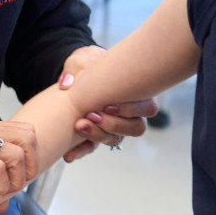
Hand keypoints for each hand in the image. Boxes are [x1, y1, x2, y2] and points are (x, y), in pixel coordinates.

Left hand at [57, 45, 157, 161]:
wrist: (73, 75)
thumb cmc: (86, 63)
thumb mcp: (81, 59)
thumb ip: (76, 68)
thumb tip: (68, 83)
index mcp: (135, 93)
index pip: (147, 108)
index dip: (131, 110)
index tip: (108, 106)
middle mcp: (128, 114)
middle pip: (135, 128)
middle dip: (114, 124)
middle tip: (93, 116)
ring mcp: (112, 126)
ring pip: (115, 139)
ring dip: (97, 135)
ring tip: (79, 125)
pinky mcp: (94, 135)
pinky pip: (91, 148)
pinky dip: (81, 151)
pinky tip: (69, 155)